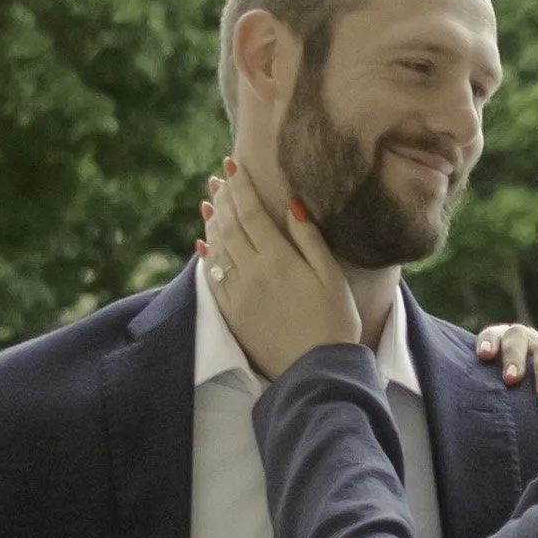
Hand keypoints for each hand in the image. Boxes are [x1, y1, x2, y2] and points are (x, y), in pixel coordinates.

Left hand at [200, 162, 361, 377]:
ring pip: (218, 248)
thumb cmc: (334, 322)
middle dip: (224, 199)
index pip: (252, 213)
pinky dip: (206, 256)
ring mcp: (238, 294)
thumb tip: (291, 203)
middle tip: (219, 178)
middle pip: (231, 226)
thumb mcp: (331, 276)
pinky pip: (212, 277)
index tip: (232, 166)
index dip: (241, 188)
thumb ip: (309, 239)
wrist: (315, 371)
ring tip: (210, 201)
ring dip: (212, 222)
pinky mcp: (232, 313)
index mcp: (278, 259)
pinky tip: (203, 243)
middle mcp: (252, 272)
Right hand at [474, 322, 537, 405]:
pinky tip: (478, 356)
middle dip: (515, 356)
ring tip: (486, 358)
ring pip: (508, 333)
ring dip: (495, 344)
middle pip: (524, 336)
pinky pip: (495, 342)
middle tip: (512, 381)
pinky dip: (485, 342)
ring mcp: (530, 350)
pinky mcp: (515, 360)